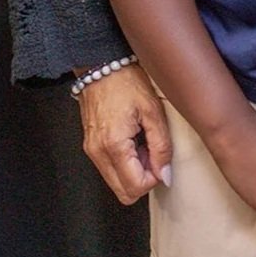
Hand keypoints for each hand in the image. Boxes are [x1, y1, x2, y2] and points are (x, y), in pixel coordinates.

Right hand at [76, 63, 171, 203]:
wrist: (102, 63)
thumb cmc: (126, 80)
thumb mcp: (152, 110)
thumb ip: (161, 146)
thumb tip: (165, 175)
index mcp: (114, 145)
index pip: (135, 188)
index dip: (154, 178)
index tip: (161, 158)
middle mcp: (98, 153)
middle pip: (123, 193)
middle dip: (143, 178)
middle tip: (153, 152)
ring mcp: (91, 151)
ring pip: (116, 183)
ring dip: (134, 171)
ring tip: (143, 141)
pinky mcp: (90, 146)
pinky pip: (109, 168)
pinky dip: (124, 162)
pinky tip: (133, 139)